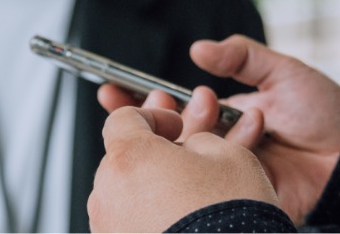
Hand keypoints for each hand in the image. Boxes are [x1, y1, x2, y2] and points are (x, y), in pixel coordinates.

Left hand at [88, 105, 275, 232]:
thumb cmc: (228, 220)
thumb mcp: (231, 156)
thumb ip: (200, 140)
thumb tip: (192, 148)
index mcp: (130, 157)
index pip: (123, 118)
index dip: (154, 117)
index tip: (175, 127)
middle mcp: (108, 194)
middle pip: (123, 160)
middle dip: (154, 158)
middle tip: (189, 165)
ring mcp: (108, 229)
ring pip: (125, 196)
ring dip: (152, 191)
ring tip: (191, 201)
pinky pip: (129, 226)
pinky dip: (150, 221)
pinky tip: (183, 225)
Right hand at [98, 36, 339, 224]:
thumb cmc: (323, 110)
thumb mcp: (282, 73)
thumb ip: (242, 58)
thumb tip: (199, 48)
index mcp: (222, 113)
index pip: (171, 105)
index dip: (138, 99)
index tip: (109, 88)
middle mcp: (217, 143)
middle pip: (166, 136)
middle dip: (148, 121)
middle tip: (148, 108)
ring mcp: (225, 172)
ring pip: (181, 163)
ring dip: (172, 146)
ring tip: (181, 127)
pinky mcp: (239, 197)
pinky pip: (208, 192)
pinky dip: (193, 182)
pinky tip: (186, 171)